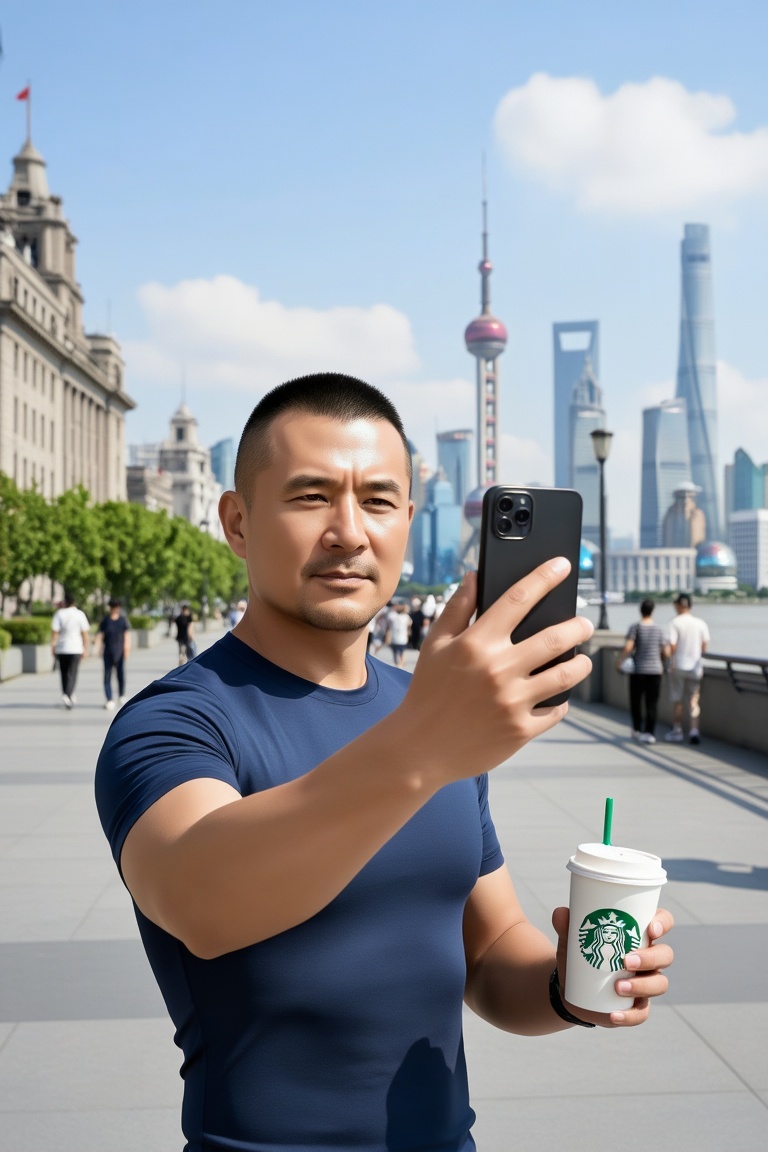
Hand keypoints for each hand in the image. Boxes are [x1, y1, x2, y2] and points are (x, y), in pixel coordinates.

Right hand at [398, 561, 593, 783]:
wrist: (419, 747)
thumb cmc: (427, 691)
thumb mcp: (435, 645)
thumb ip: (457, 608)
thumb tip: (475, 576)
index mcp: (476, 643)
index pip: (518, 599)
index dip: (544, 577)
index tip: (562, 565)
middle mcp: (498, 669)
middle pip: (555, 638)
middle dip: (578, 627)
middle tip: (585, 624)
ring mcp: (512, 701)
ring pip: (566, 675)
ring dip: (581, 664)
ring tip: (582, 660)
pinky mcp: (520, 730)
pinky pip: (556, 710)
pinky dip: (561, 701)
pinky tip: (558, 695)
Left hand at [552, 906, 674, 1027]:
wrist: (572, 989)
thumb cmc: (580, 956)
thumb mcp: (572, 941)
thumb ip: (566, 926)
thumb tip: (560, 913)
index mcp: (638, 935)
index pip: (662, 922)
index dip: (662, 923)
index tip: (651, 929)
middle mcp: (649, 958)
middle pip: (665, 955)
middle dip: (650, 958)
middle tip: (626, 961)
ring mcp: (646, 983)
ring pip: (659, 984)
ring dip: (642, 985)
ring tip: (618, 986)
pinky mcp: (638, 1007)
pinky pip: (641, 1014)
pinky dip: (629, 1016)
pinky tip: (613, 1015)